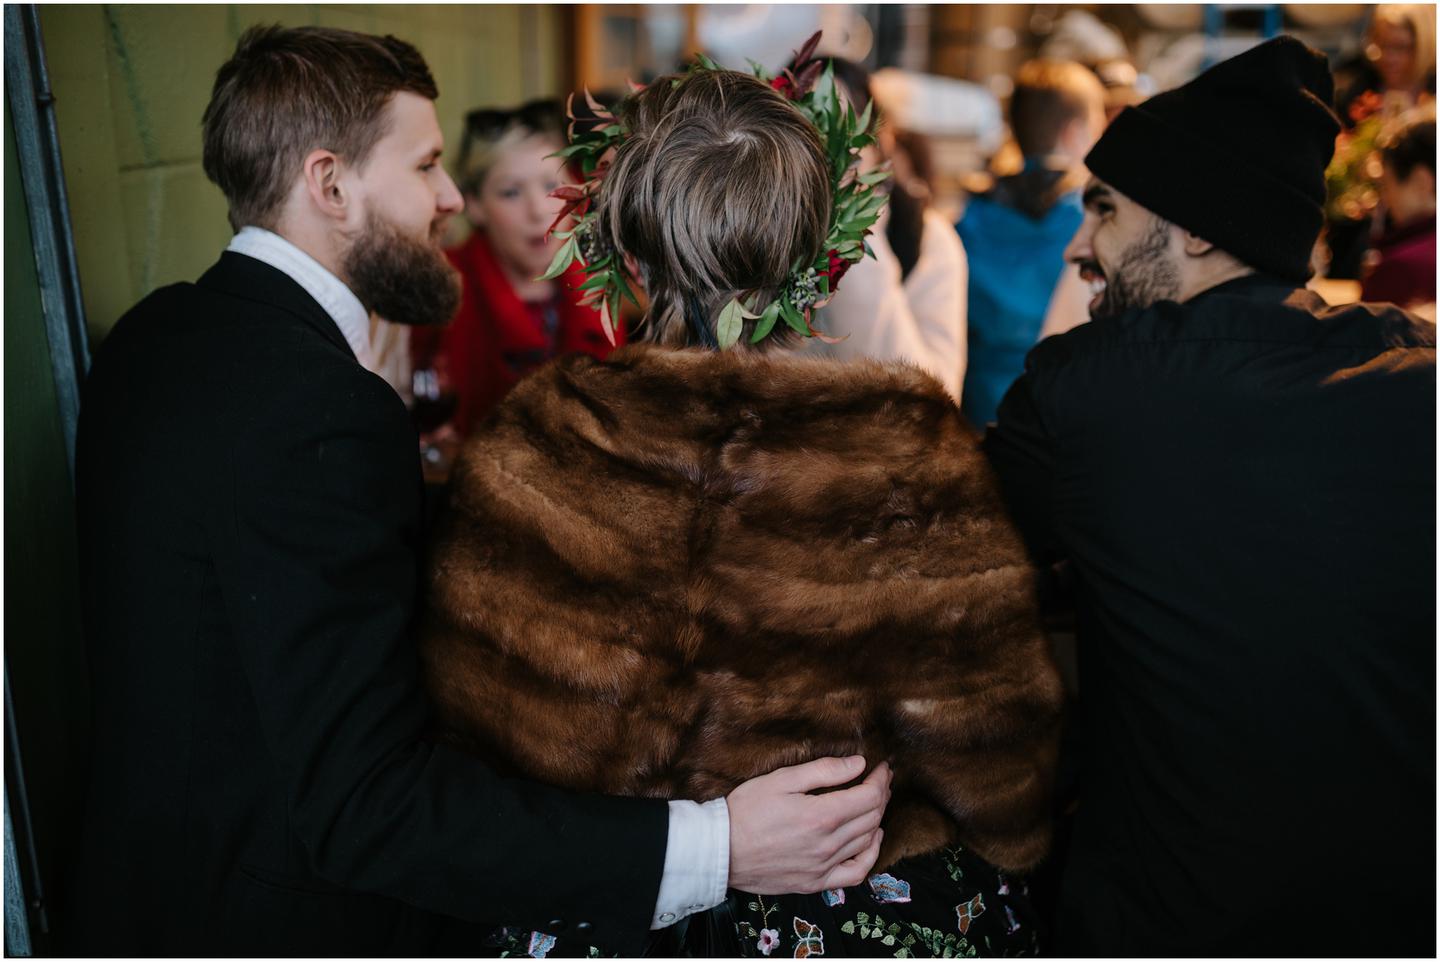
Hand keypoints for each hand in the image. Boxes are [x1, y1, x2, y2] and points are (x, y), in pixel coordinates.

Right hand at [727, 756, 890, 893]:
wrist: (721, 850)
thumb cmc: (746, 810)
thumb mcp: (782, 779)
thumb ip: (824, 771)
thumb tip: (859, 764)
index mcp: (821, 816)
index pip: (869, 796)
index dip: (881, 779)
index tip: (881, 767)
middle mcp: (828, 844)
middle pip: (872, 817)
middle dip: (881, 794)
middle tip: (880, 780)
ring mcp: (823, 867)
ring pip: (867, 841)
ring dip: (878, 818)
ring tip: (875, 803)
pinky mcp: (815, 882)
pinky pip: (856, 873)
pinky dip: (870, 855)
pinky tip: (871, 840)